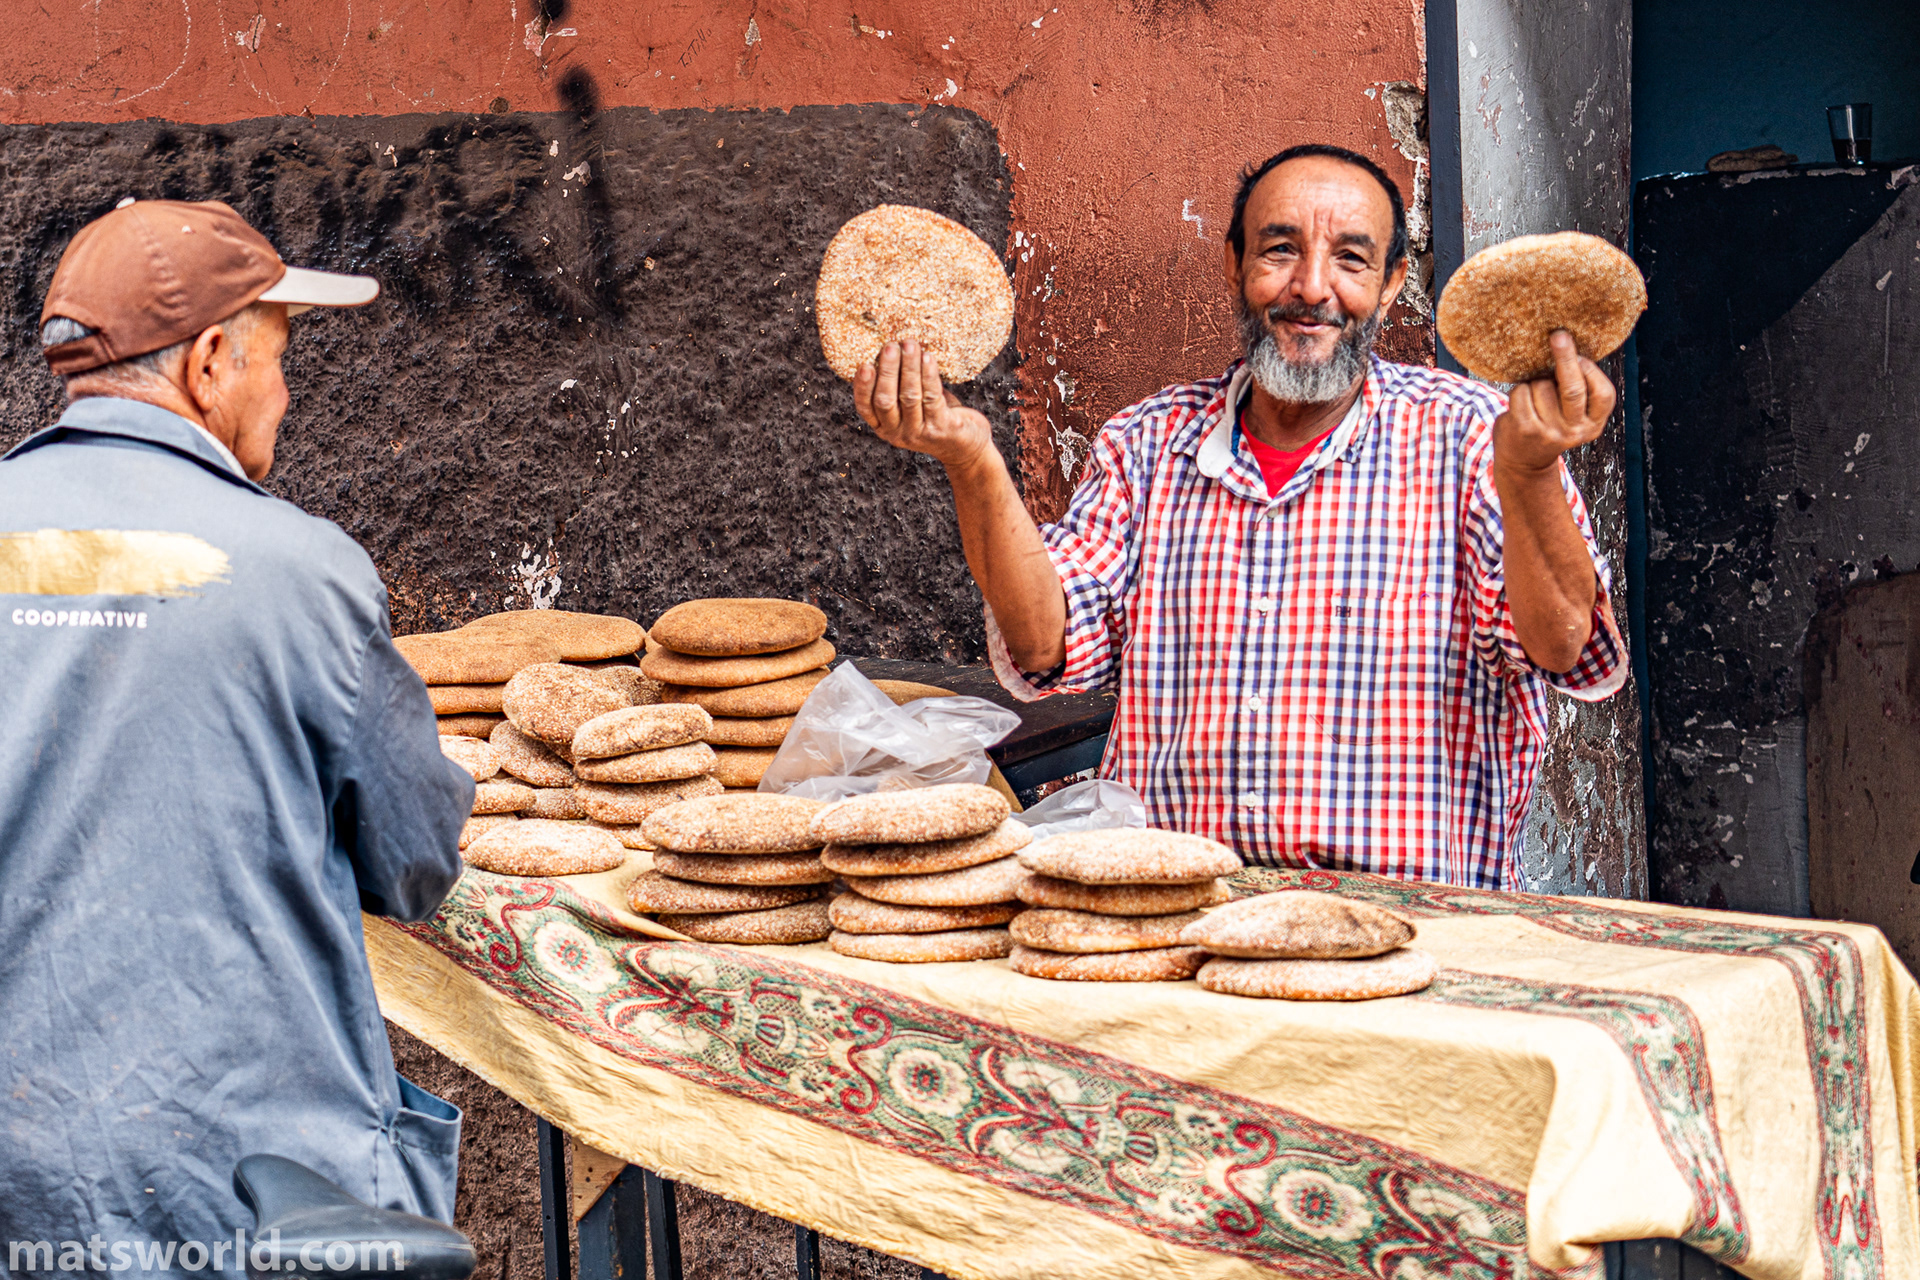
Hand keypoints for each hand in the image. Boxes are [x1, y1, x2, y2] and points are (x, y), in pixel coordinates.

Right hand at [854, 341, 993, 471]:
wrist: (966, 447)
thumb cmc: (936, 418)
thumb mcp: (911, 406)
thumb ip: (899, 385)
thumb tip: (893, 347)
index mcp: (884, 426)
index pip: (865, 407)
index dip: (862, 386)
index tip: (864, 364)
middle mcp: (897, 433)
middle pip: (885, 400)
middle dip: (887, 370)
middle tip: (890, 346)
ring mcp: (919, 433)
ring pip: (909, 396)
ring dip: (909, 368)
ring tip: (910, 345)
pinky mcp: (941, 428)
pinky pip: (932, 397)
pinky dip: (928, 375)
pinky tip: (928, 358)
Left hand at [1493, 330, 1616, 474]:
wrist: (1524, 462)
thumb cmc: (1550, 424)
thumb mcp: (1573, 414)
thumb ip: (1579, 389)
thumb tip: (1569, 343)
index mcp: (1594, 425)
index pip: (1603, 393)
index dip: (1590, 370)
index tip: (1579, 354)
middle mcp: (1574, 431)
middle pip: (1573, 388)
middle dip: (1565, 357)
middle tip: (1559, 335)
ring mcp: (1549, 432)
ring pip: (1542, 386)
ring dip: (1535, 382)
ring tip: (1535, 395)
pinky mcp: (1525, 429)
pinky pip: (1521, 393)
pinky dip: (1519, 390)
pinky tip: (1521, 402)